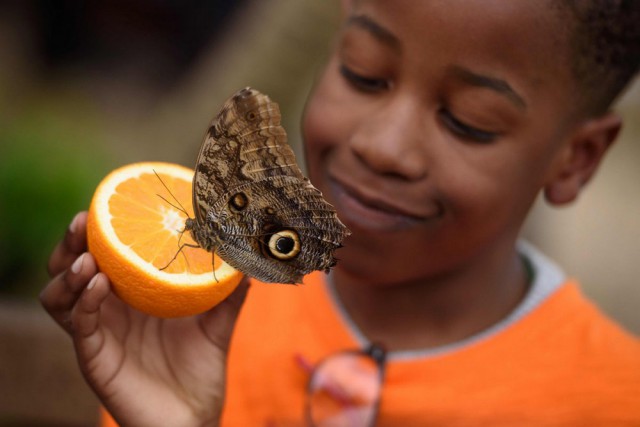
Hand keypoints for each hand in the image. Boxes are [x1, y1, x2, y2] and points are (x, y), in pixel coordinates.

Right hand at [40, 212, 248, 426]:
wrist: (195, 418)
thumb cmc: (200, 372)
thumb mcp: (217, 325)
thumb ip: (229, 294)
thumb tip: (249, 261)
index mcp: (132, 298)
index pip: (103, 258)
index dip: (99, 234)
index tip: (106, 208)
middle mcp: (109, 312)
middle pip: (71, 269)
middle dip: (73, 244)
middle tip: (85, 222)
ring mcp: (99, 334)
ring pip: (59, 296)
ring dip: (69, 271)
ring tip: (88, 258)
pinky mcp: (95, 358)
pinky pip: (78, 325)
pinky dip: (82, 302)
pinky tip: (97, 285)